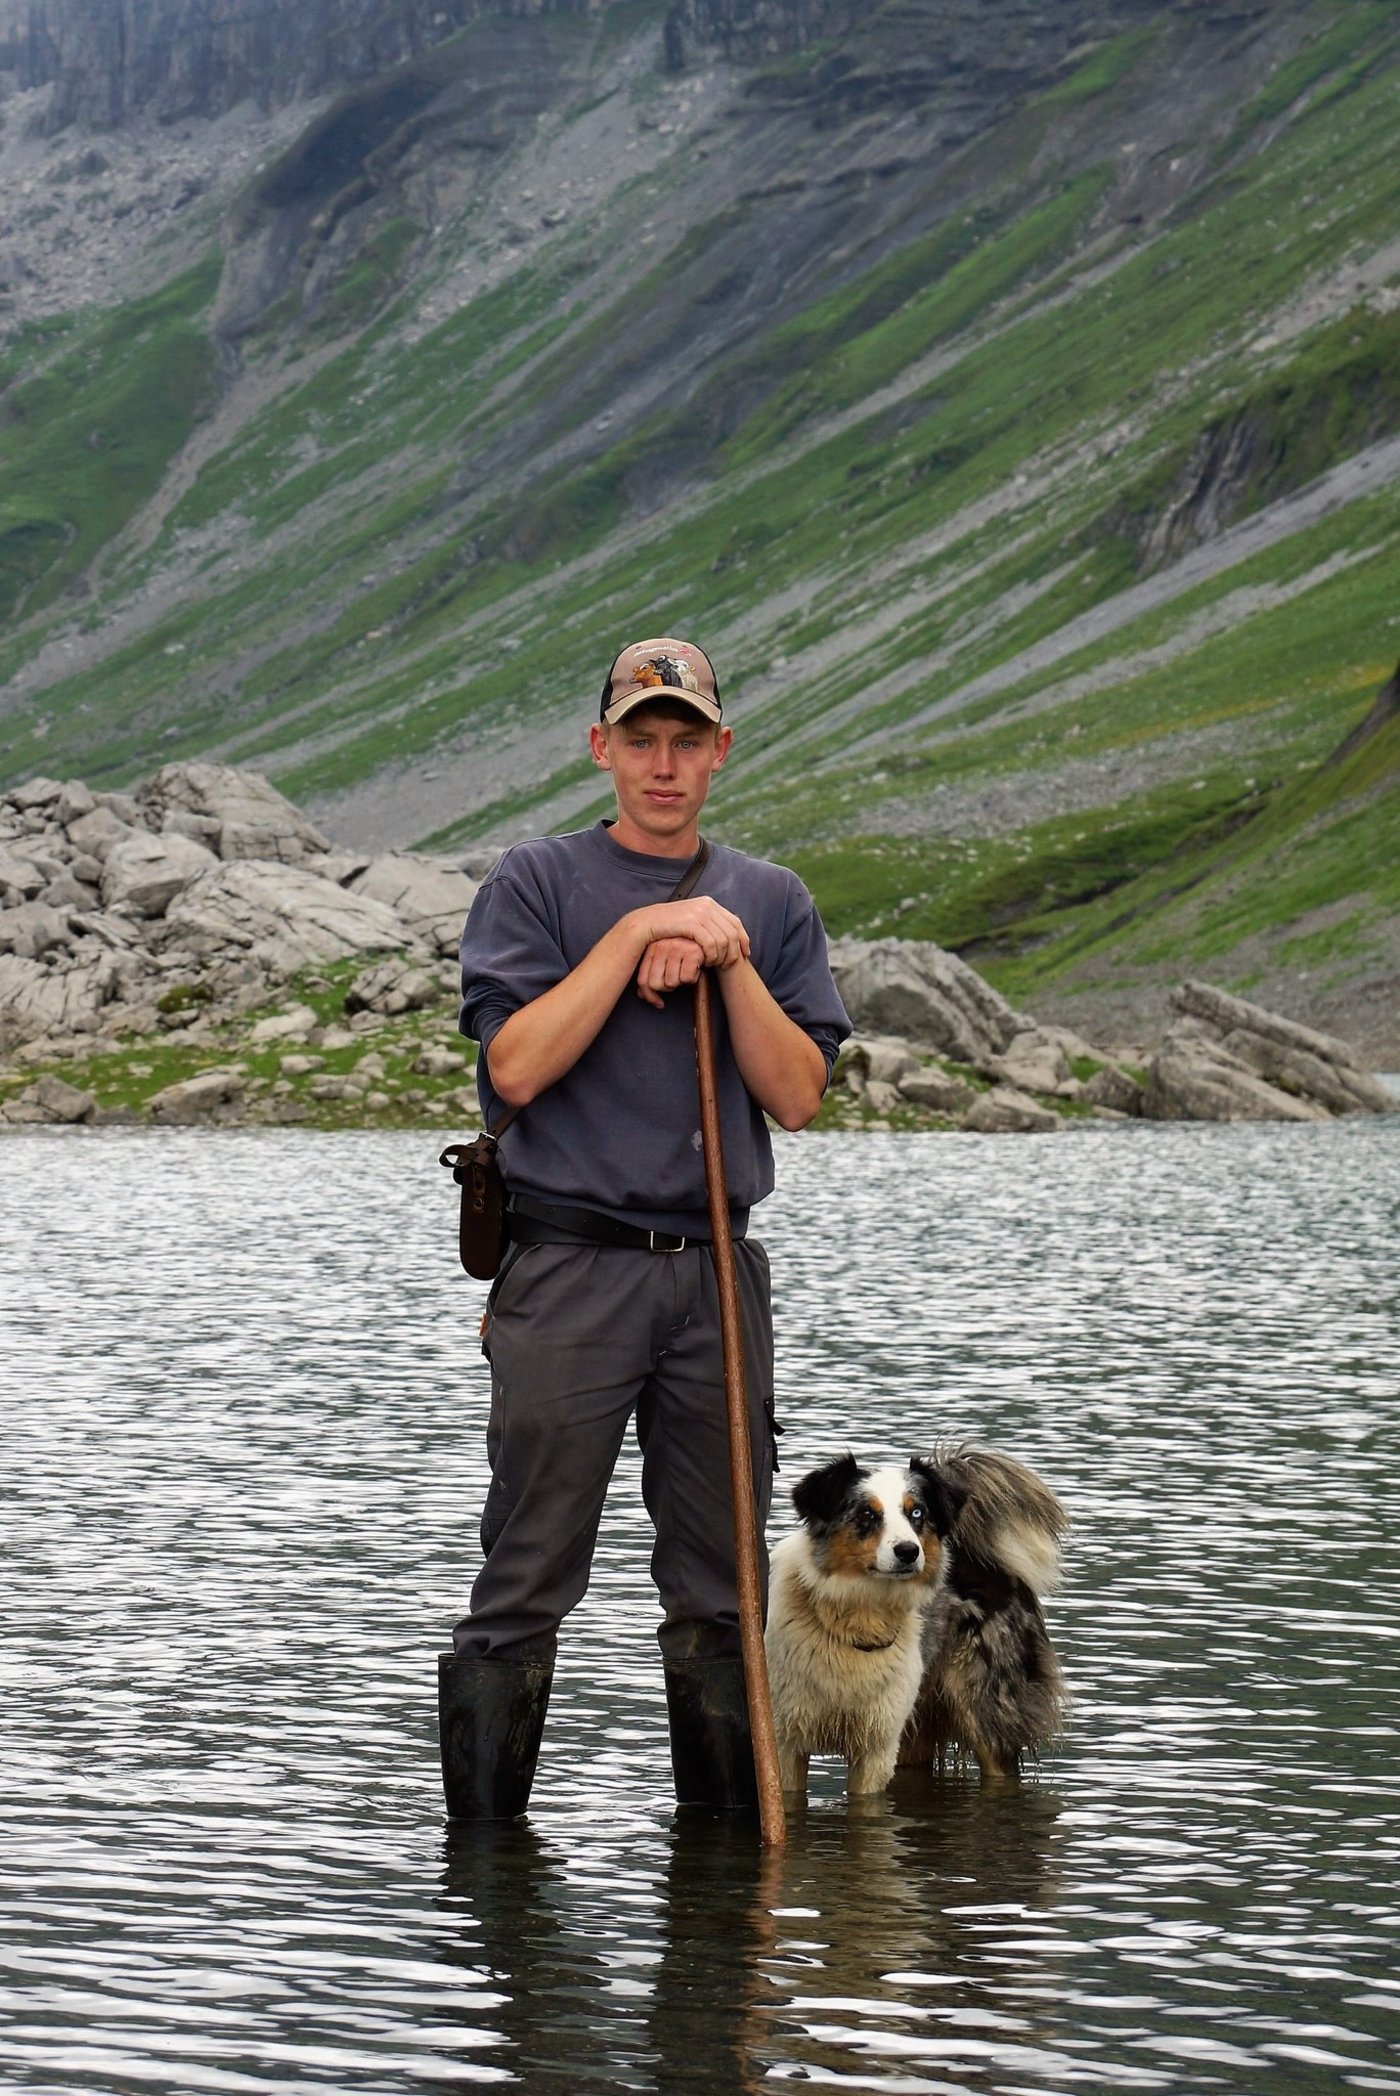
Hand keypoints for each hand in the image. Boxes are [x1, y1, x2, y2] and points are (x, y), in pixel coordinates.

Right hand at [633, 897, 749, 969]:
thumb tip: (725, 933)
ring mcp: (700, 913)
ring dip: (721, 956)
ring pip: (723, 940)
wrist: (647, 923)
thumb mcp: (692, 921)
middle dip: (734, 951)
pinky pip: (711, 943)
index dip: (743, 939)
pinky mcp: (692, 923)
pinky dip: (712, 955)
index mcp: (710, 903)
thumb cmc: (669, 927)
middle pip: (732, 932)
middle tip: (728, 965)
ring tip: (714, 965)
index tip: (745, 954)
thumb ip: (708, 924)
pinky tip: (706, 962)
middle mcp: (707, 905)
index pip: (735, 922)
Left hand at [635, 936, 704, 1008]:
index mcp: (651, 948)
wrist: (708, 940)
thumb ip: (651, 974)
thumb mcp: (665, 959)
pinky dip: (693, 978)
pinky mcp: (692, 951)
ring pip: (672, 983)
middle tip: (677, 979)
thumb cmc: (685, 952)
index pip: (643, 980)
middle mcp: (661, 945)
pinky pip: (687, 979)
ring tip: (686, 970)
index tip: (658, 1002)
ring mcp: (676, 947)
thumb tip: (641, 994)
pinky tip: (695, 967)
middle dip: (668, 988)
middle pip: (656, 984)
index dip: (649, 996)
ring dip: (682, 982)